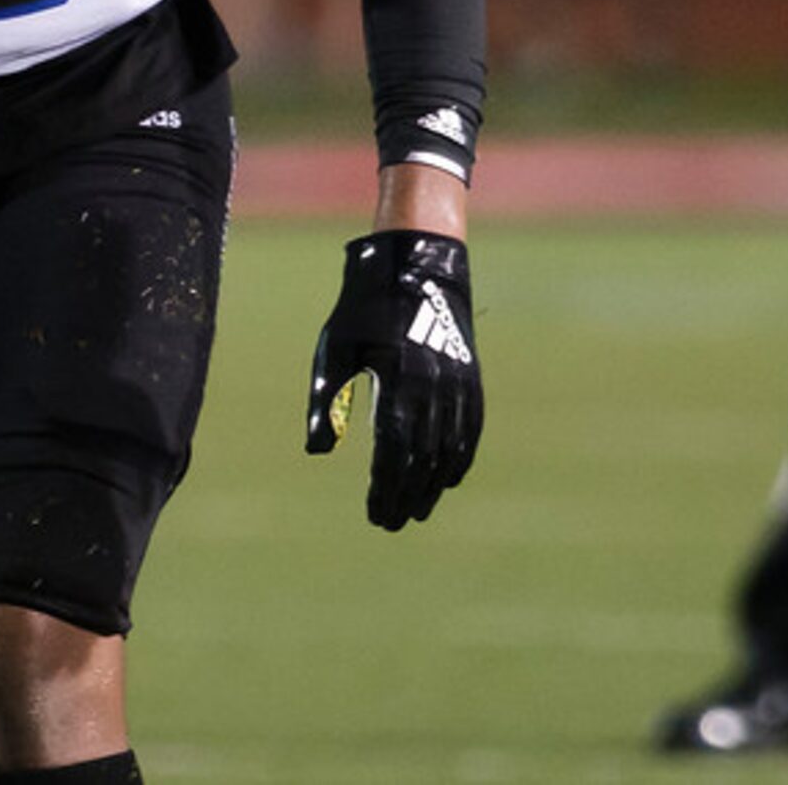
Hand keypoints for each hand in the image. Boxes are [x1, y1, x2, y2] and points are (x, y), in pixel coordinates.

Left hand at [306, 230, 481, 528]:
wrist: (416, 265)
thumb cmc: (365, 308)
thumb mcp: (336, 348)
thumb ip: (325, 401)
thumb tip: (316, 451)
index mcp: (398, 377)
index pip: (394, 450)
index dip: (386, 488)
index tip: (375, 515)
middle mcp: (434, 384)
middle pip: (424, 458)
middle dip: (407, 496)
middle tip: (391, 523)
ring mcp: (458, 382)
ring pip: (450, 450)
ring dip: (433, 486)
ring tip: (416, 511)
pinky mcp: (471, 378)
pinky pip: (470, 430)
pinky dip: (460, 459)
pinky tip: (447, 481)